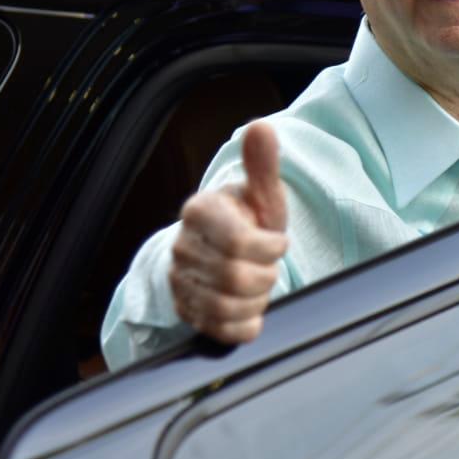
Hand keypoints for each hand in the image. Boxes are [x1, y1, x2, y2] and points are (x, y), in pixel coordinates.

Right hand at [169, 121, 287, 343]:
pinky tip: (252, 309)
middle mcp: (183, 247)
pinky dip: (246, 325)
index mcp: (199, 212)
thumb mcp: (261, 193)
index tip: (278, 241)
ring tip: (260, 284)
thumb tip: (262, 127)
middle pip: (235, 278)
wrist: (226, 249)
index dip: (269, 247)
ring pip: (226, 308)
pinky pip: (220, 331)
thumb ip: (262, 164)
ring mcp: (180, 282)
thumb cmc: (249, 218)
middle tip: (271, 265)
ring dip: (256, 300)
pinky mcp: (186, 312)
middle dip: (266, 275)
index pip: (237, 242)